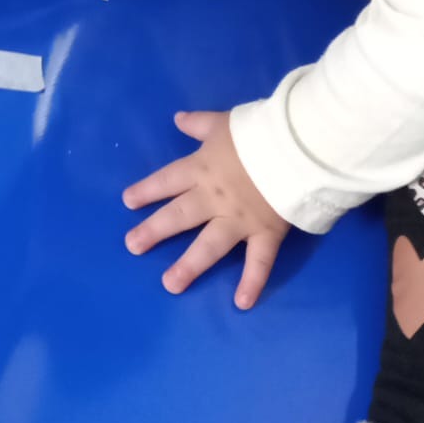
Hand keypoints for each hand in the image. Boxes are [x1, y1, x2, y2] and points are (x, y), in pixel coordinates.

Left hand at [122, 111, 289, 308]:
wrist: (296, 147)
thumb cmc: (258, 131)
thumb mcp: (222, 122)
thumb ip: (199, 124)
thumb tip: (177, 118)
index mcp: (202, 169)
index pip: (167, 180)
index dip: (147, 190)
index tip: (128, 202)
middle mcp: (214, 198)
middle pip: (179, 216)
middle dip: (154, 231)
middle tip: (132, 246)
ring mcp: (239, 219)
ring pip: (209, 246)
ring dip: (189, 266)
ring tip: (169, 284)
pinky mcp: (266, 232)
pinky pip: (258, 261)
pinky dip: (252, 282)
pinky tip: (241, 304)